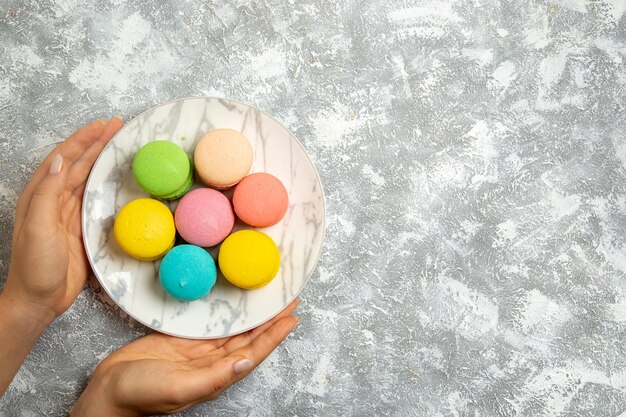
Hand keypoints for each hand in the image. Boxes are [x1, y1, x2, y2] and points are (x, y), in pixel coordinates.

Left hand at [2, 118, 122, 324]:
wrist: (40, 299)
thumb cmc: (34, 266)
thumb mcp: (36, 227)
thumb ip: (46, 194)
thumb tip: (60, 162)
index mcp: (40, 196)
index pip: (64, 159)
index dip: (82, 140)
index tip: (101, 125)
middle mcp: (54, 200)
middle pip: (78, 164)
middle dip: (96, 143)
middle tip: (116, 126)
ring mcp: (69, 213)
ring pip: (88, 178)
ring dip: (102, 159)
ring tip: (118, 143)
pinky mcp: (82, 227)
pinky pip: (96, 198)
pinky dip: (106, 183)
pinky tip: (117, 176)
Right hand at [72, 300, 299, 416]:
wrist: (109, 390)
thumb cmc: (140, 395)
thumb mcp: (180, 388)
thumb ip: (215, 377)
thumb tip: (246, 362)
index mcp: (217, 376)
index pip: (254, 352)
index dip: (275, 335)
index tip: (292, 317)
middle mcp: (213, 363)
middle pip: (250, 338)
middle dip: (271, 321)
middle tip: (289, 300)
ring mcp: (199, 352)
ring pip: (235, 331)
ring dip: (254, 317)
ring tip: (270, 301)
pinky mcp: (184, 341)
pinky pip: (213, 326)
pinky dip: (229, 315)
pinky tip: (237, 306)